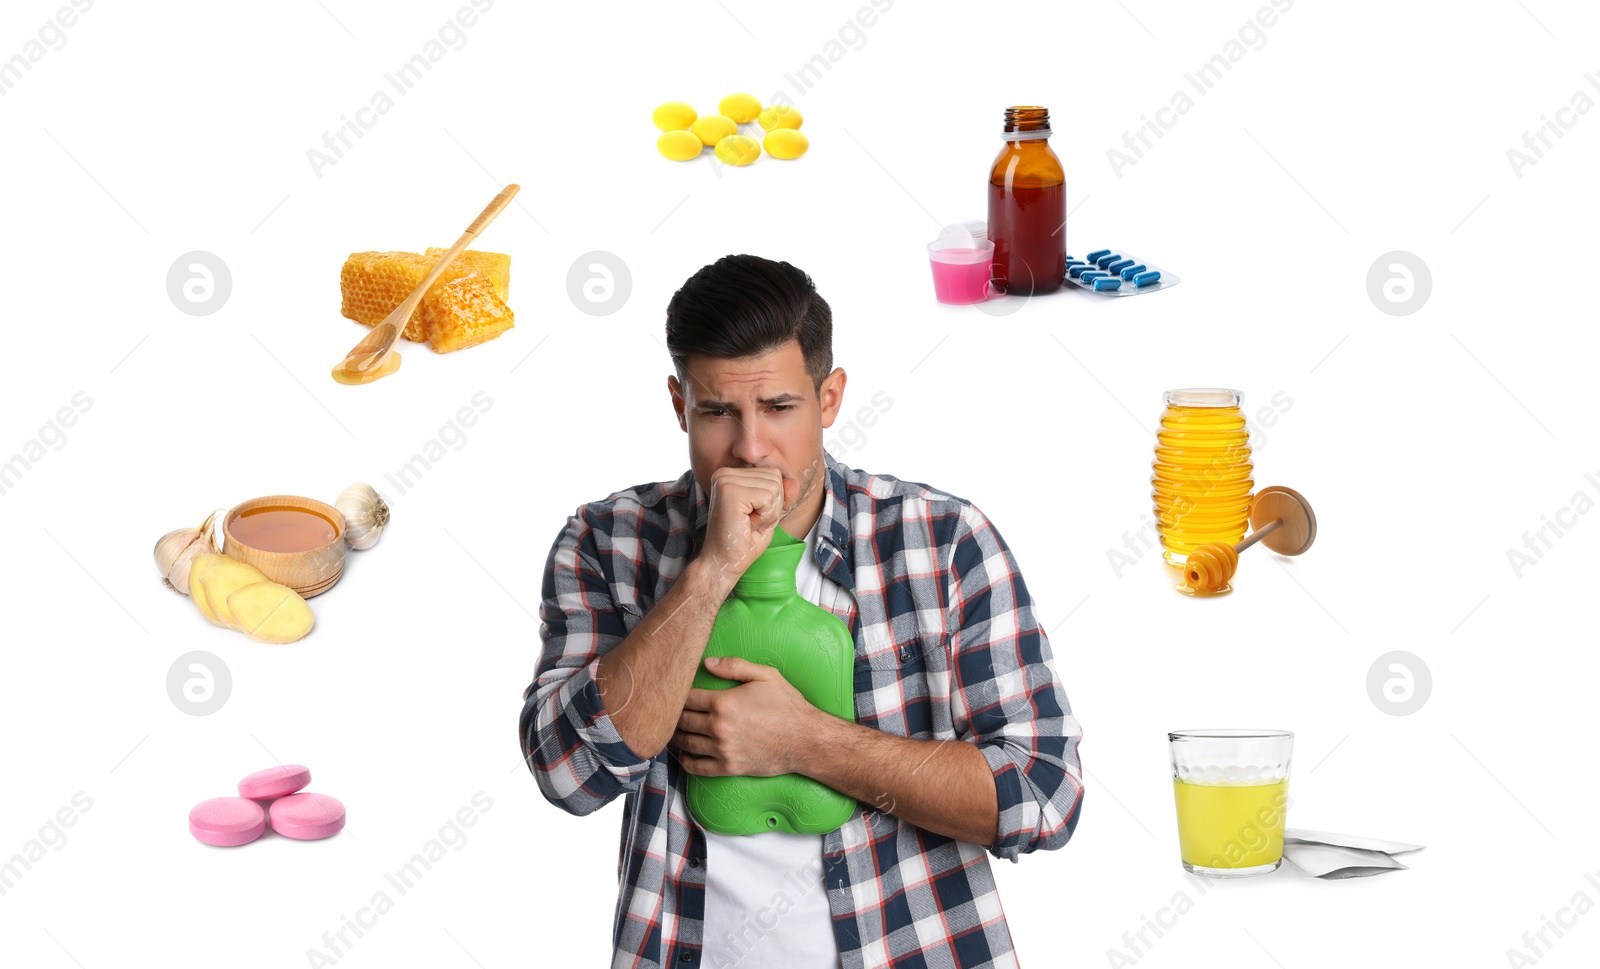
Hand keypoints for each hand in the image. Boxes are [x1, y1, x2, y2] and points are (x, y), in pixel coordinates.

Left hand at [670, 656, 817, 776]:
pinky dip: (685, 762)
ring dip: (675, 736)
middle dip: (673, 714)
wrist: (805, 740)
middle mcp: (718, 727)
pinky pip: (697, 767)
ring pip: (685, 743)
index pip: (687, 697)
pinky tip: (683, 755)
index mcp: (723, 702)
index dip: (678, 693)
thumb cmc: (787, 706)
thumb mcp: (765, 675)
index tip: (674, 692)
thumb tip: (706, 663)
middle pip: (682, 720)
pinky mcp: (728, 767)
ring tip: (671, 730)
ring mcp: (722, 749)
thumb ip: (734, 665)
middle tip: (668, 710)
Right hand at [697, 466, 799, 588]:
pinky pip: (768, 497)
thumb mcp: (769, 513)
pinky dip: (765, 517)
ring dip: (768, 513)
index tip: (753, 517)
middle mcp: (726, 473)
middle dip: (773, 506)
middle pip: (775, 477)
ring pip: (774, 487)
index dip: (773, 501)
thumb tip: (794, 482)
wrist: (724, 563)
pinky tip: (747, 525)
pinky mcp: (729, 491)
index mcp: (732, 475)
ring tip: (748, 524)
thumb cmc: (744, 541)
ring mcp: (726, 480)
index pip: (774, 474)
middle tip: (751, 522)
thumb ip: (782, 495)